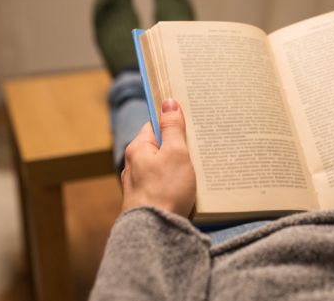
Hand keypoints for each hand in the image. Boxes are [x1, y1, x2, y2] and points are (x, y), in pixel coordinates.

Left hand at [120, 99, 195, 217]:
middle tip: (199, 145)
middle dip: (178, 146)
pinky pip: (163, 185)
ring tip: (198, 167)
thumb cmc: (165, 190)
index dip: (172, 121)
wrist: (154, 232)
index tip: (189, 119)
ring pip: (162, 167)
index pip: (154, 125)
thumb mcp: (176, 153)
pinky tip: (188, 188)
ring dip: (178, 167)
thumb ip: (173, 127)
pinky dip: (175, 183)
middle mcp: (134, 165)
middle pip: (159, 146)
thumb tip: (169, 101)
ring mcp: (139, 185)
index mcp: (138, 148)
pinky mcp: (147, 201)